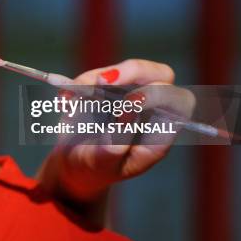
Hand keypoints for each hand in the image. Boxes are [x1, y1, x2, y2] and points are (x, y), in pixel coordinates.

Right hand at [39, 59, 194, 204]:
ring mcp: (131, 95)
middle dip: (132, 71)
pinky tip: (65, 102)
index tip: (129, 100)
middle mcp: (152, 109)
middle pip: (159, 74)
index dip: (158, 95)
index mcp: (160, 131)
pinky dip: (79, 83)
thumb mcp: (104, 161)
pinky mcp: (110, 87)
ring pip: (124, 71)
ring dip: (94, 79)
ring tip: (69, 101)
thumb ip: (118, 139)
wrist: (73, 164)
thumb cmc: (95, 169)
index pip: (176, 102)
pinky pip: (98, 74)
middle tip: (102, 80)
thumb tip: (130, 108)